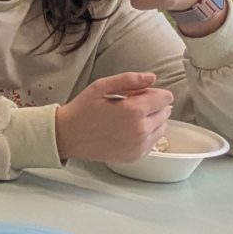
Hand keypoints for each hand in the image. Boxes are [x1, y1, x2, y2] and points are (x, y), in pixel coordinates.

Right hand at [54, 69, 175, 164]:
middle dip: (152, 106)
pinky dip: (145, 135)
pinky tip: (127, 131)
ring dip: (151, 121)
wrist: (66, 137)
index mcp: (134, 110)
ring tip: (128, 120)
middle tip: (129, 106)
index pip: (165, 98)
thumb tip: (152, 78)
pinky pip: (153, 141)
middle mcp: (140, 130)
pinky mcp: (136, 156)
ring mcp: (139, 145)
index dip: (152, 93)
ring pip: (162, 127)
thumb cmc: (81, 111)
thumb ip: (128, 79)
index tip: (136, 94)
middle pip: (166, 112)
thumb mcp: (99, 87)